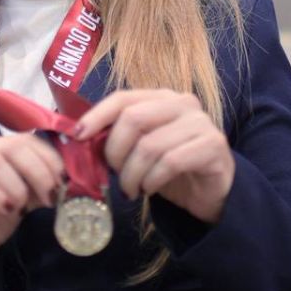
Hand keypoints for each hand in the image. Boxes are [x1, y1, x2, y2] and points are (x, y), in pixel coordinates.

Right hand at [0, 134, 63, 290]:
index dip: (49, 158)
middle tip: (49, 197)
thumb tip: (66, 182)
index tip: (63, 182)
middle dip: (38, 171)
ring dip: (16, 186)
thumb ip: (39, 188)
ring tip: (22, 208)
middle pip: (12, 146)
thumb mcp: (21, 203)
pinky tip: (5, 210)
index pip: (26, 140)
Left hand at [76, 90, 233, 223]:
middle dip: (116, 151)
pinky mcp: (212, 145)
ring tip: (132, 190)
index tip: (78, 135)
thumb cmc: (171, 169)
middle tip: (115, 175)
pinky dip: (152, 180)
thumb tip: (81, 137)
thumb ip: (119, 138)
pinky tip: (150, 190)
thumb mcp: (141, 149)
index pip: (123, 98)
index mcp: (161, 97)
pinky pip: (170, 162)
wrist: (211, 192)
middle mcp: (182, 103)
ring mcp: (200, 122)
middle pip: (133, 118)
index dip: (97, 115)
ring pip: (150, 145)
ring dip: (133, 174)